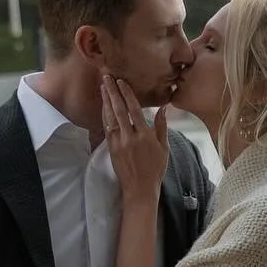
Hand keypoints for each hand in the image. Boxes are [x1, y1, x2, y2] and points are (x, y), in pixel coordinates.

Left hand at [101, 74, 168, 199]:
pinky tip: (103, 106)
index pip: (134, 109)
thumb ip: (162, 127)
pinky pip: (106, 128)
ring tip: (102, 87)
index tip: (121, 81)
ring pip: (110, 117)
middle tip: (106, 77)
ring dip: (105, 101)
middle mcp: (130, 137)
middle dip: (112, 92)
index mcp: (144, 136)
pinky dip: (104, 115)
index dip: (127, 94)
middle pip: (119, 110)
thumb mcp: (164, 148)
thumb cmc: (155, 169)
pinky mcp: (111, 148)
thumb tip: (163, 108)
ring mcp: (118, 143)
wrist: (139, 189)